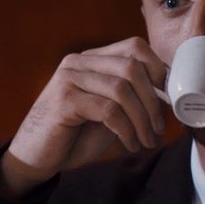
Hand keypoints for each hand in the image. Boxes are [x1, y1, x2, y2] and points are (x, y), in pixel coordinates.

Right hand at [0, 37, 166, 197]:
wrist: (35, 156)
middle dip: (153, 100)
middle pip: (131, 66)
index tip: (169, 99)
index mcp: (91, 60)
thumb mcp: (108, 112)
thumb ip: (130, 98)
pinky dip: (126, 129)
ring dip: (142, 119)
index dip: (158, 69)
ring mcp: (69, 79)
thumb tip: (168, 96)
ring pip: (122, 89)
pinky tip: (130, 143)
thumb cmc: (74, 135)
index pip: (134, 47)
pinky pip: (108, 110)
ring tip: (147, 140)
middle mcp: (78, 63)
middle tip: (159, 127)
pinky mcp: (64, 100)